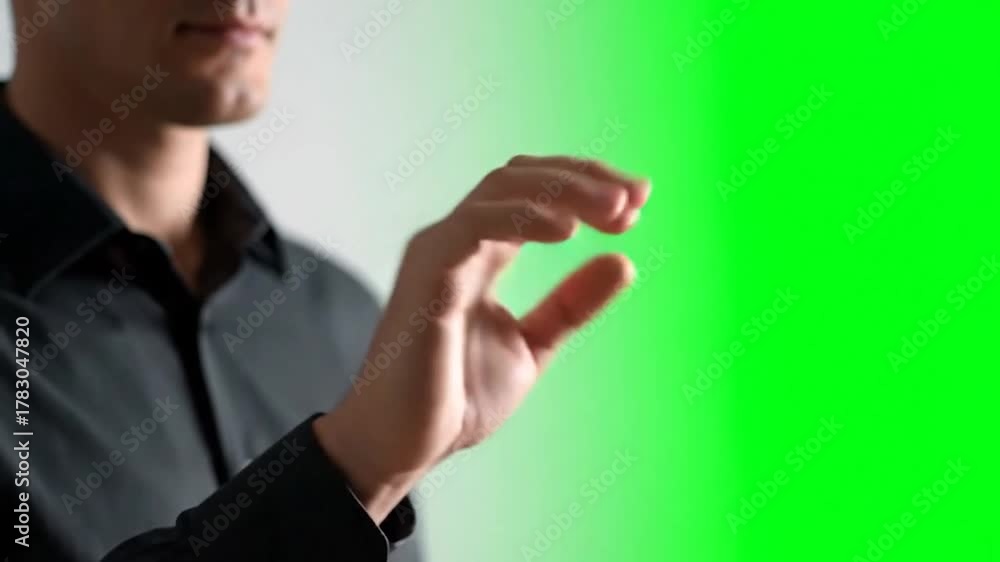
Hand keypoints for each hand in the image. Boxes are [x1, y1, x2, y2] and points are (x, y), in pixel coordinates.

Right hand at [314, 155, 650, 520]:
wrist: (404, 445)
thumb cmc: (455, 397)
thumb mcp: (534, 343)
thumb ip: (571, 304)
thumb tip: (624, 262)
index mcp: (483, 252)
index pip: (535, 193)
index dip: (587, 186)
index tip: (639, 201)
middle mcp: (459, 240)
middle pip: (522, 177)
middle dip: (584, 177)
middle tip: (635, 196)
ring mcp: (441, 252)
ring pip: (502, 189)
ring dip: (565, 189)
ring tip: (615, 206)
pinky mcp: (429, 275)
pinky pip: (475, 225)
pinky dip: (523, 217)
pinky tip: (567, 230)